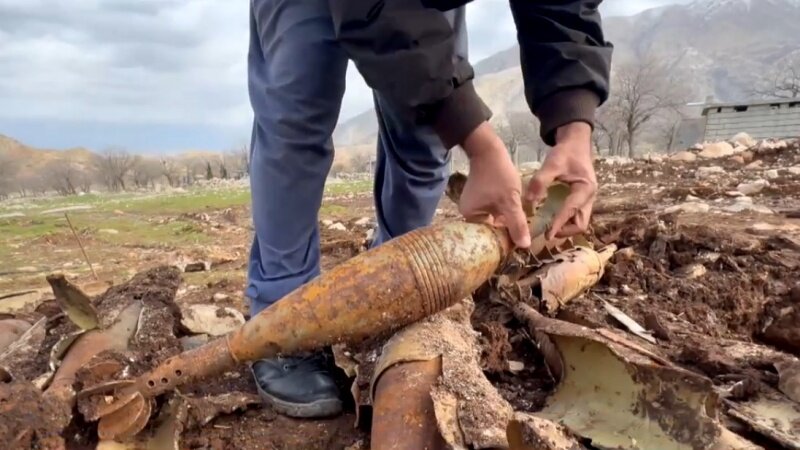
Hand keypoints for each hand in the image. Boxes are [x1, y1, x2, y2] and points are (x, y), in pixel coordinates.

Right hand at [459, 122, 530, 248]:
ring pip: (493, 220)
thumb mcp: (510, 201)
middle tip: (523, 237)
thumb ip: (517, 223)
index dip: (504, 241)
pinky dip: (503, 213)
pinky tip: (515, 214)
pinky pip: (493, 211)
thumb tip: (524, 246)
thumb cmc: (497, 175)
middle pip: (490, 229)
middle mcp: (469, 213)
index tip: (519, 244)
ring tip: (521, 227)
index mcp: (470, 217)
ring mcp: (474, 205)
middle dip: (506, 232)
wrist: (488, 150)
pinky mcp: (480, 198)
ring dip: (506, 222)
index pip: (488, 237)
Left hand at [526, 122, 596, 239]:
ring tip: (549, 229)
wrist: (576, 144)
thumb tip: (529, 200)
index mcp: (585, 188)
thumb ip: (540, 181)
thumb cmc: (566, 152)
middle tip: (547, 234)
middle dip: (565, 231)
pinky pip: (577, 216)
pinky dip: (567, 222)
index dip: (558, 224)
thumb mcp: (552, 163)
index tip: (547, 235)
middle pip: (581, 223)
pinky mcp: (583, 200)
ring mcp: (588, 200)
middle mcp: (589, 197)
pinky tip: (553, 221)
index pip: (571, 211)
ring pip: (581, 222)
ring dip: (566, 228)